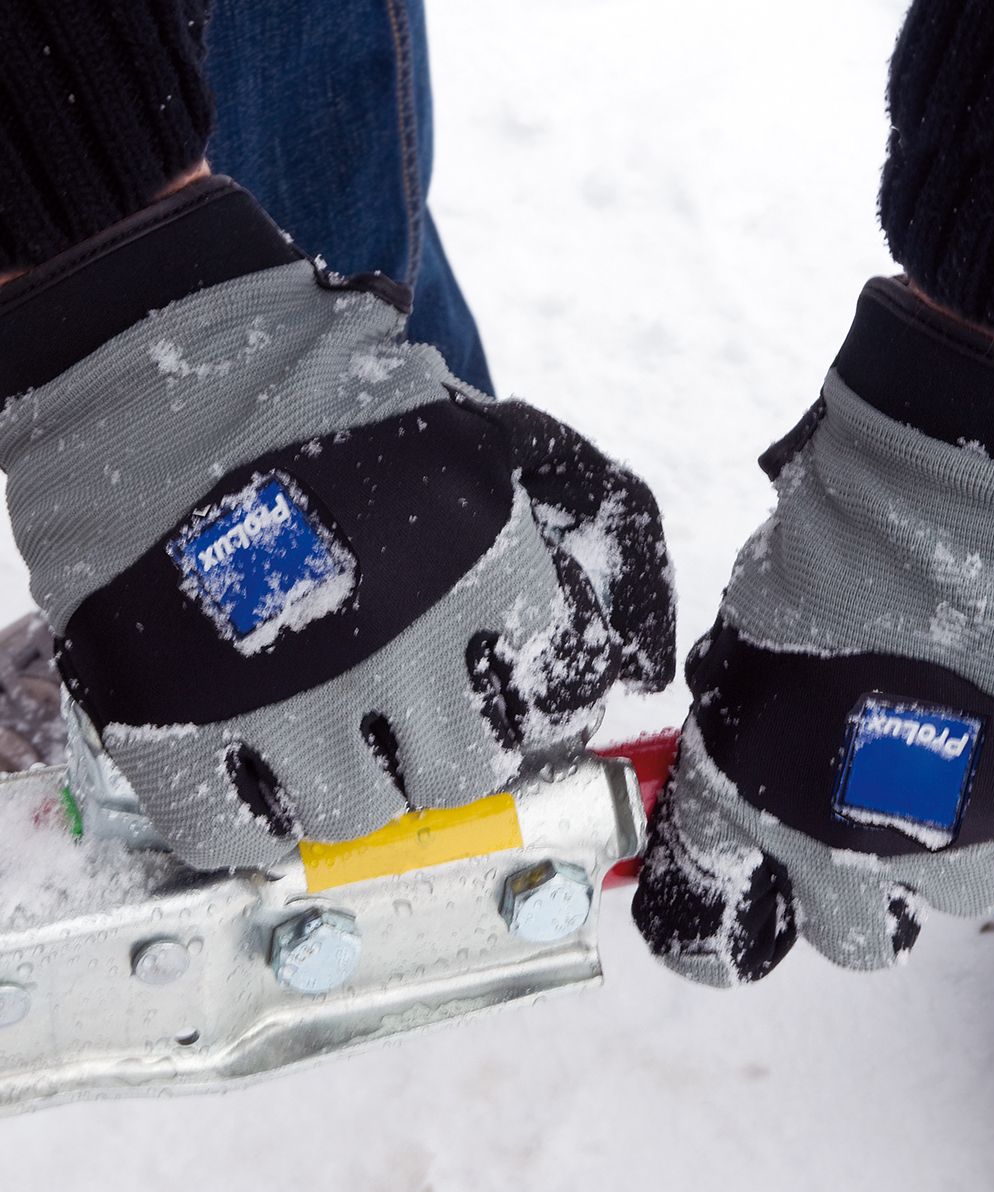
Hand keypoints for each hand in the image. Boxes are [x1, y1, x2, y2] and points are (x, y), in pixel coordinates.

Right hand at [0, 176, 674, 868]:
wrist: (160, 336)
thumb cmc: (324, 382)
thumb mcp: (471, 433)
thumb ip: (555, 527)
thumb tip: (611, 660)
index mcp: (485, 556)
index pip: (555, 691)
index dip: (522, 701)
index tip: (491, 694)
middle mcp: (402, 633)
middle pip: (464, 773)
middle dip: (441, 756)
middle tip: (408, 730)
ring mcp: (286, 683)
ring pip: (359, 817)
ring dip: (351, 795)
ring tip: (327, 752)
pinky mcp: (168, 711)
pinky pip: (229, 833)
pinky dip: (249, 827)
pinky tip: (254, 784)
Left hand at [633, 276, 993, 978]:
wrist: (952, 501)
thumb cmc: (833, 547)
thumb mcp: (747, 636)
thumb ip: (746, 715)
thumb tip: (752, 735)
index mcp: (748, 800)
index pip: (703, 930)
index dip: (706, 932)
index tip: (729, 913)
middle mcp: (848, 848)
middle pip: (849, 941)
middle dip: (849, 895)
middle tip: (863, 822)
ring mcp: (955, 839)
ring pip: (956, 898)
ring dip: (949, 840)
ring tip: (954, 751)